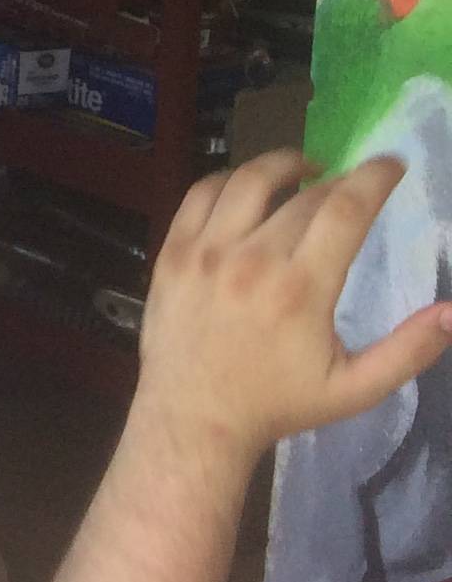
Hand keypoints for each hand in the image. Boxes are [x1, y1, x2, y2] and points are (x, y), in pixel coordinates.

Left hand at [138, 151, 446, 455]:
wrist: (194, 417)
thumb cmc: (279, 403)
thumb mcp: (355, 388)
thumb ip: (408, 350)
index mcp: (301, 289)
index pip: (344, 209)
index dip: (373, 178)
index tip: (392, 164)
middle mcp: (251, 260)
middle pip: (303, 195)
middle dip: (338, 182)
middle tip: (353, 187)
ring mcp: (204, 252)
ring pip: (247, 181)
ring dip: (282, 165)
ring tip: (305, 172)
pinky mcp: (171, 253)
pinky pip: (200, 194)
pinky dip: (229, 180)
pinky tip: (250, 189)